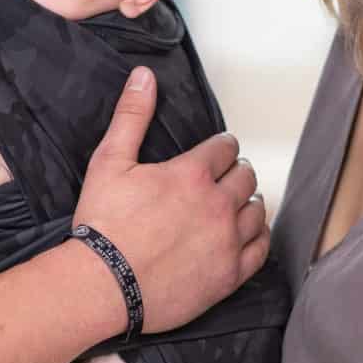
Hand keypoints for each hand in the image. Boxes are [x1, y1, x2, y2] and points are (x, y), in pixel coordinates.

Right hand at [73, 67, 268, 334]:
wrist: (102, 285)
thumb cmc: (104, 223)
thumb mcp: (110, 160)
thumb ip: (132, 115)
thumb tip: (144, 76)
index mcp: (192, 174)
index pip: (226, 148)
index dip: (222, 146)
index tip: (218, 150)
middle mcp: (217, 205)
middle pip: (245, 176)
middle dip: (237, 169)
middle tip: (226, 173)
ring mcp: (226, 242)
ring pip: (256, 210)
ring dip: (248, 200)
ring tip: (237, 200)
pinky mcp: (228, 276)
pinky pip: (260, 249)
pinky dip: (258, 235)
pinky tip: (249, 232)